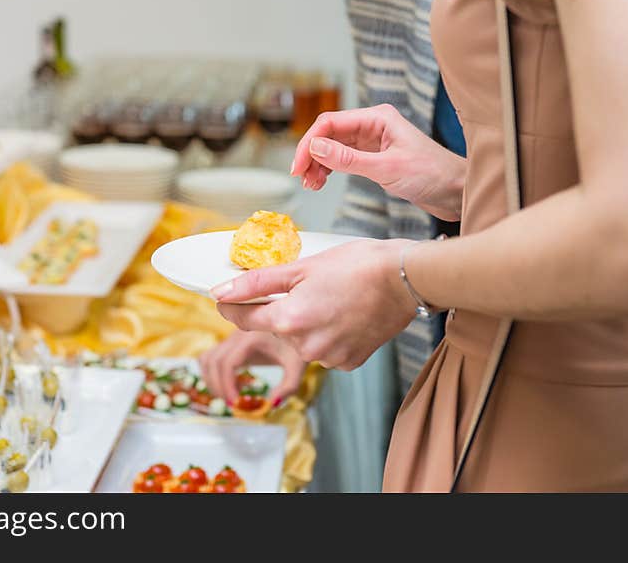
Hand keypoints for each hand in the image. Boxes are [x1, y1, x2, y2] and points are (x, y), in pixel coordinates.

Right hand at [199, 330, 306, 404]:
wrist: (296, 323)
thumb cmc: (296, 344)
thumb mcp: (297, 365)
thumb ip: (288, 387)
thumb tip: (271, 404)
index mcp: (251, 339)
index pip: (227, 363)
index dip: (226, 385)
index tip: (235, 403)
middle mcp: (236, 336)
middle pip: (213, 361)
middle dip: (217, 386)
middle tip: (232, 404)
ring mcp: (231, 338)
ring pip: (207, 358)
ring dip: (211, 379)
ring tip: (228, 395)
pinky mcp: (231, 342)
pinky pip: (211, 356)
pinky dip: (213, 372)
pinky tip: (231, 383)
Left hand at [211, 239, 418, 370]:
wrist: (406, 278)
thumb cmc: (357, 265)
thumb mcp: (301, 266)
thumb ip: (257, 282)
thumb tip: (221, 291)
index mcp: (289, 320)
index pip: (242, 319)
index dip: (232, 305)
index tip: (227, 296)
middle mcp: (305, 346)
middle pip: (275, 329)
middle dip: (280, 310)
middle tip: (303, 286)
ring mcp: (328, 358)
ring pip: (300, 340)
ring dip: (305, 323)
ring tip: (330, 298)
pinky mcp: (348, 363)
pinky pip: (324, 349)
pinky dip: (327, 334)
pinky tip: (343, 315)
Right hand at [291, 104, 465, 220]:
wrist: (455, 191)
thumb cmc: (432, 174)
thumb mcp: (386, 168)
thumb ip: (348, 159)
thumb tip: (315, 147)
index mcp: (377, 118)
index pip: (330, 123)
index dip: (309, 143)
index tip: (299, 166)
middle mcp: (372, 126)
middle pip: (328, 134)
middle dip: (311, 155)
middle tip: (301, 178)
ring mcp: (372, 141)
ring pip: (333, 148)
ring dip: (318, 164)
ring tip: (311, 184)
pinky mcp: (373, 158)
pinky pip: (342, 160)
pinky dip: (329, 170)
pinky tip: (320, 182)